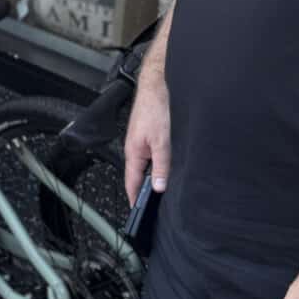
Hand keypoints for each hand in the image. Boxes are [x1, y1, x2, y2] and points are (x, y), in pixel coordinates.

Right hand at [122, 71, 170, 204]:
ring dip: (153, 177)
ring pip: (147, 165)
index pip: (131, 182)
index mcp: (134, 152)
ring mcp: (142, 141)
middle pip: (139, 175)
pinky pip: (152, 156)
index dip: (135, 199)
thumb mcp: (162, 141)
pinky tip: (168, 167)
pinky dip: (158, 165)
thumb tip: (158, 186)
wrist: (158, 85)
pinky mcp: (149, 135)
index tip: (138, 213)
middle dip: (145, 190)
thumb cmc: (155, 108)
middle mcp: (135, 148)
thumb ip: (161, 165)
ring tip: (162, 191)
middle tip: (154, 206)